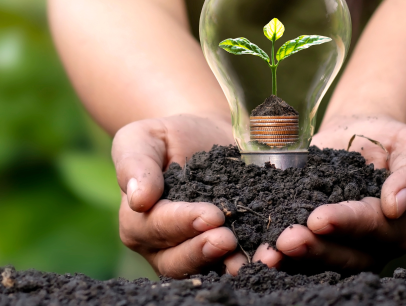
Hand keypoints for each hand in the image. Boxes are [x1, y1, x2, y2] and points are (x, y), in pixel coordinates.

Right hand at [112, 113, 240, 277]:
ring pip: (208, 268)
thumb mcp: (141, 138)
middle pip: (178, 260)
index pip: (157, 228)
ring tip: (251, 257)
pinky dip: (254, 258)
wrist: (204, 136)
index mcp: (139, 222)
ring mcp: (196, 251)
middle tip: (228, 239)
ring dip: (230, 264)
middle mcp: (164, 246)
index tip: (210, 214)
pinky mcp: (227, 249)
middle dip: (203, 251)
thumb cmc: (167, 137)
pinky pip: (236, 260)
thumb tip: (138, 199)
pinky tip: (271, 253)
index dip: (182, 223)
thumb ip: (134, 164)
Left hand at [258, 115, 405, 273]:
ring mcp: (342, 248)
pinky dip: (279, 253)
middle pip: (345, 255)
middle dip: (315, 247)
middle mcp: (371, 247)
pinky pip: (299, 253)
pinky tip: (258, 250)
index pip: (372, 228)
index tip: (320, 218)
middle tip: (287, 240)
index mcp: (398, 227)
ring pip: (320, 261)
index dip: (346, 223)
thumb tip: (397, 205)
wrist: (362, 134)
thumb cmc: (392, 140)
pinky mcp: (316, 241)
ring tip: (269, 251)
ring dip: (293, 258)